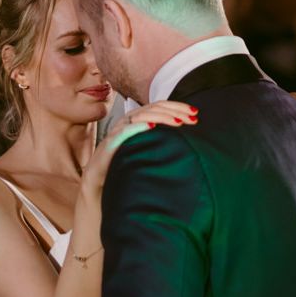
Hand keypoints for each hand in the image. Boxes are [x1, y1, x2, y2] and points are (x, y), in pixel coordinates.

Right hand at [83, 101, 197, 192]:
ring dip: (160, 117)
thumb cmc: (124, 171)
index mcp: (135, 123)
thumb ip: (161, 143)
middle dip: (174, 111)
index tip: (195, 113)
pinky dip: (137, 128)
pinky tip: (151, 127)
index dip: (177, 107)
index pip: (158, 107)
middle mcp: (125, 124)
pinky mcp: (108, 145)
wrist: (100, 189)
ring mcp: (116, 133)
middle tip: (192, 118)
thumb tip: (189, 142)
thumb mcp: (146, 153)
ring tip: (177, 121)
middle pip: (151, 109)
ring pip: (139, 117)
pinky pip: (123, 133)